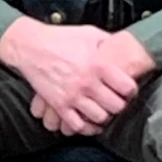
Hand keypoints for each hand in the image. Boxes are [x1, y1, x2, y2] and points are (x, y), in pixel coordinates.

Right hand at [0, 19, 154, 133]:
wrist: (31, 47)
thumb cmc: (59, 38)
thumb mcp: (89, 33)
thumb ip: (108, 42)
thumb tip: (122, 45)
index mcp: (98, 64)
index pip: (127, 87)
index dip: (131, 91)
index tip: (128, 91)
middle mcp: (87, 82)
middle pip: (116, 106)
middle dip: (119, 106)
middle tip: (118, 103)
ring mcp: (73, 96)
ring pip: (99, 117)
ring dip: (104, 117)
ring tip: (104, 112)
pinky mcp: (59, 105)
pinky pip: (77, 125)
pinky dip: (85, 128)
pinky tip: (89, 123)